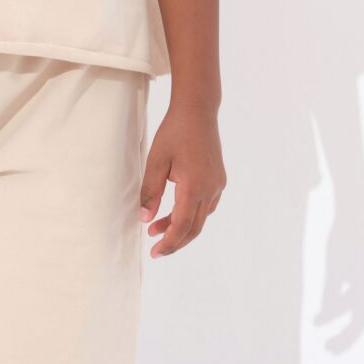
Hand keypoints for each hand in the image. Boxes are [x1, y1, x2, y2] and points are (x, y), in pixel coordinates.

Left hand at [138, 101, 224, 256]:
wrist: (197, 111)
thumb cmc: (174, 133)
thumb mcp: (155, 162)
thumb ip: (150, 192)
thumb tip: (144, 219)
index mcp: (194, 187)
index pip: (182, 226)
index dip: (168, 243)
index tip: (154, 252)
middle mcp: (210, 189)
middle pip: (194, 228)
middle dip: (175, 241)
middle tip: (156, 249)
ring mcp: (217, 185)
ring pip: (201, 218)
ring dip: (181, 227)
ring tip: (156, 227)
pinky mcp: (219, 179)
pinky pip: (206, 206)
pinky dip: (191, 215)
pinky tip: (175, 211)